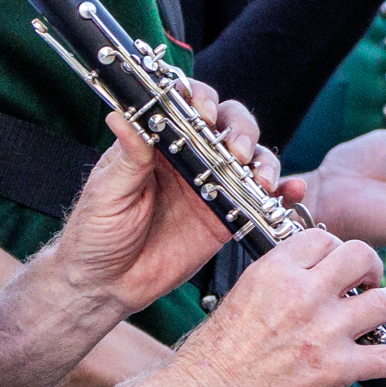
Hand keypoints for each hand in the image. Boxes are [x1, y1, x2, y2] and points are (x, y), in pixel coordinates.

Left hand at [44, 82, 273, 314]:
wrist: (108, 285)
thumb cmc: (96, 235)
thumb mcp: (107, 193)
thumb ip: (127, 157)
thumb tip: (122, 115)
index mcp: (158, 145)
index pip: (187, 107)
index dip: (202, 101)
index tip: (205, 116)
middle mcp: (189, 159)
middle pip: (229, 125)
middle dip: (242, 131)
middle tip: (236, 152)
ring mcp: (212, 186)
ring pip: (251, 158)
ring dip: (264, 161)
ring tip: (261, 179)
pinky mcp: (227, 216)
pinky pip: (261, 199)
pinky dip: (282, 192)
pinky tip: (289, 193)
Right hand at [167, 228, 385, 386]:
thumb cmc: (209, 359)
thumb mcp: (238, 298)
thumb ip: (276, 285)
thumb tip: (303, 280)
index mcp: (274, 272)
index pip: (323, 239)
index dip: (335, 250)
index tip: (336, 266)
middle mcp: (304, 294)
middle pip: (361, 256)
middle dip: (369, 268)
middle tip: (366, 282)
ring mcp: (324, 332)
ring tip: (385, 310)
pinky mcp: (337, 370)